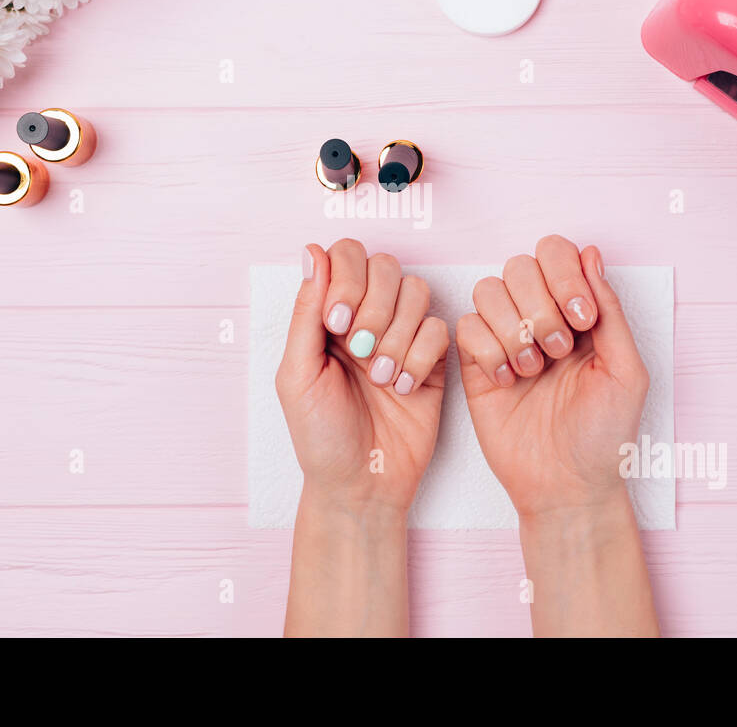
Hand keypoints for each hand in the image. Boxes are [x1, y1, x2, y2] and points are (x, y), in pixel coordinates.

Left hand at [275, 239, 449, 514]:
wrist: (361, 484)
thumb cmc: (321, 436)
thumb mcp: (297, 375)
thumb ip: (305, 312)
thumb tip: (311, 252)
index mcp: (328, 315)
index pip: (344, 257)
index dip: (346, 279)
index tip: (336, 323)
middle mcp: (366, 316)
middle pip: (385, 265)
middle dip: (374, 306)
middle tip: (359, 350)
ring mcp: (402, 335)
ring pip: (416, 291)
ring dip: (397, 334)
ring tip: (380, 377)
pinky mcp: (433, 359)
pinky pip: (439, 328)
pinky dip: (420, 357)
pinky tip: (403, 387)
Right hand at [457, 235, 649, 517]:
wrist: (567, 486)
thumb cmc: (604, 435)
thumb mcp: (626, 370)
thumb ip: (610, 310)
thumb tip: (591, 254)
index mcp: (578, 312)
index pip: (558, 255)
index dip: (564, 275)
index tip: (582, 319)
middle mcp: (539, 317)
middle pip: (519, 266)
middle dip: (539, 306)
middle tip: (557, 352)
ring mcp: (505, 338)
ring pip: (488, 290)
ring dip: (512, 328)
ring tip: (532, 370)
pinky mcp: (476, 364)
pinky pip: (464, 327)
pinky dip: (487, 351)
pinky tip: (506, 381)